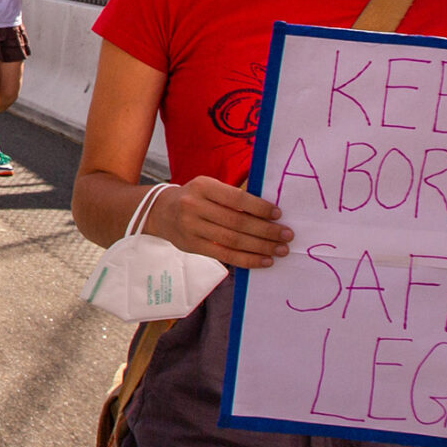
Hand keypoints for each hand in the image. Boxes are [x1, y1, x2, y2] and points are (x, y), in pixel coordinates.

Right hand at [148, 177, 290, 268]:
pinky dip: (247, 260)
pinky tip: (263, 261)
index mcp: (203, 186)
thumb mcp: (209, 188)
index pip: (237, 198)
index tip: (278, 214)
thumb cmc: (195, 198)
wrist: (161, 211)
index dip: (259, 208)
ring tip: (279, 250)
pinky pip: (224, 255)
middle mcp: (194, 206)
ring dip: (260, 247)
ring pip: (232, 241)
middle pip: (236, 222)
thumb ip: (233, 198)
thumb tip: (269, 214)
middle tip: (286, 236)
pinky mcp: (192, 246)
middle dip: (266, 231)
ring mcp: (191, 227)